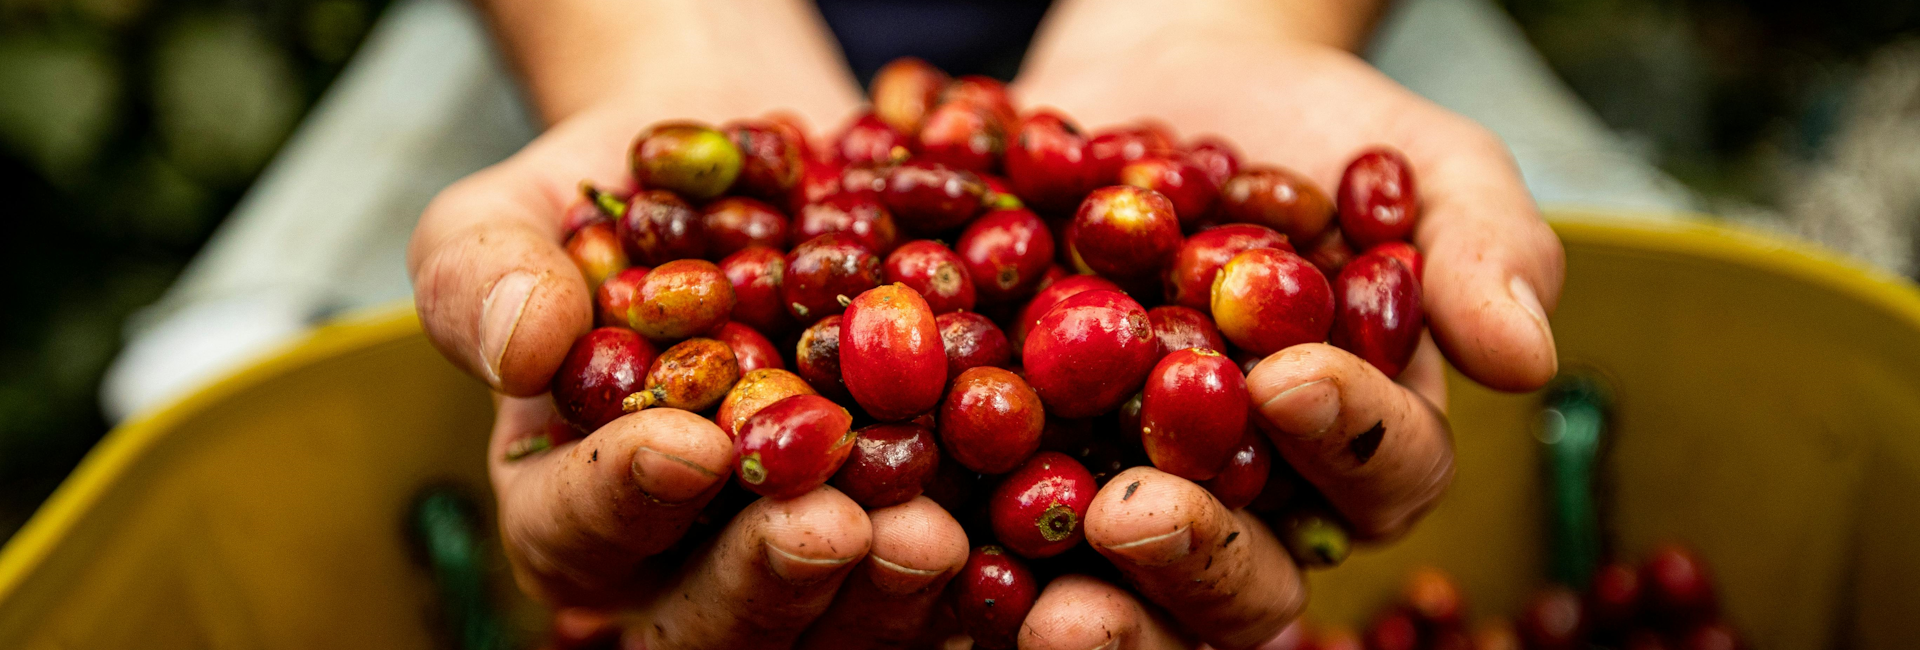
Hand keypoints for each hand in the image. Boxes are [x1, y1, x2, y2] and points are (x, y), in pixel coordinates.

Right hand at [409, 1, 972, 646]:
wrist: (769, 180)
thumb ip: (481, 272)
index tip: (691, 443)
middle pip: (710, 622)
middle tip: (830, 524)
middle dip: (771, 576)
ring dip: (883, 593)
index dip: (629, 495)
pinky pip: (940, 591)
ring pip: (832, 630)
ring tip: (931, 530)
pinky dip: (979, 569)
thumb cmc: (626, 200)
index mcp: (571, 507)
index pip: (578, 529)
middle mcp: (681, 568)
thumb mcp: (517, 206)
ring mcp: (802, 569)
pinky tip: (1010, 524)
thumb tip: (520, 345)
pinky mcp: (905, 544)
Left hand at [1008, 2, 1564, 647]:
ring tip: (1034, 598)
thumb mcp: (1414, 161)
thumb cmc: (1306, 131)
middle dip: (1198, 558)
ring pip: (1119, 592)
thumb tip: (1527, 358)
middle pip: (1248, 579)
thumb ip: (1481, 245)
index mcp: (1356, 444)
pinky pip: (987, 533)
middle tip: (1136, 516)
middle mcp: (1245, 499)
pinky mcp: (1012, 477)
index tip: (1285, 377)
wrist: (1156, 83)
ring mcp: (1122, 495)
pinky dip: (956, 539)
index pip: (1379, 474)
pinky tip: (917, 525)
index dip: (1344, 437)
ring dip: (1085, 608)